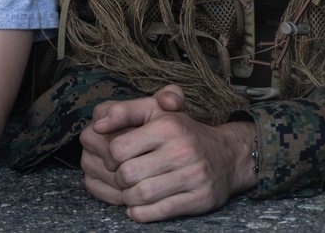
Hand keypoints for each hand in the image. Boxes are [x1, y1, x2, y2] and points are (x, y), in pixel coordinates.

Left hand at [79, 84, 255, 222]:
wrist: (227, 155)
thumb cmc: (183, 132)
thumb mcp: (156, 112)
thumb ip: (124, 111)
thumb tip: (97, 124)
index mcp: (167, 126)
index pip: (118, 149)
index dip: (109, 158)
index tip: (115, 160)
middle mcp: (182, 149)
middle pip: (127, 174)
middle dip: (119, 180)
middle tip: (123, 178)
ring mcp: (193, 175)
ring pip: (141, 195)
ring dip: (129, 198)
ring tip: (131, 192)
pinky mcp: (200, 198)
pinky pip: (160, 211)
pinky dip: (142, 213)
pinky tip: (139, 207)